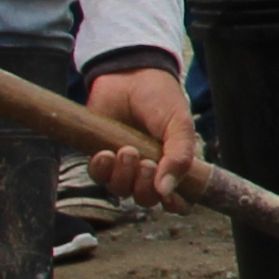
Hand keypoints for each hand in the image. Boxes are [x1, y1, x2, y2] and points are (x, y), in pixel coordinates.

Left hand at [84, 68, 199, 204]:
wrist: (128, 74)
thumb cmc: (160, 98)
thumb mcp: (179, 124)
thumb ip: (179, 157)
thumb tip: (166, 191)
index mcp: (174, 164)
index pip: (177, 199)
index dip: (174, 204)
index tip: (169, 197)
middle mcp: (150, 170)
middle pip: (146, 199)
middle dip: (144, 187)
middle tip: (146, 162)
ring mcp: (124, 165)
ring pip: (121, 191)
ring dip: (123, 176)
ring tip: (126, 150)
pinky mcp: (101, 157)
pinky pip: (98, 178)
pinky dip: (101, 169)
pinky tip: (105, 153)